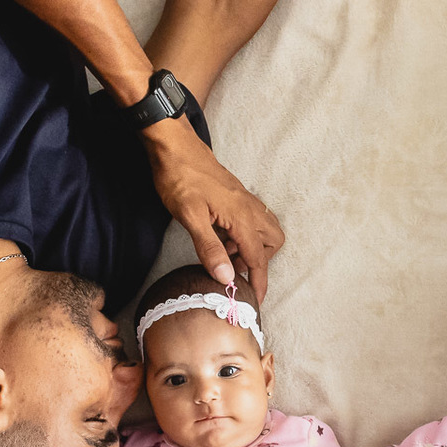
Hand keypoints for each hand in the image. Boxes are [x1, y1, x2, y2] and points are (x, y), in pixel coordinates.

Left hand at [143, 118, 283, 301]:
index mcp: (241, 217)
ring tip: (224, 252)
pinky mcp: (235, 195)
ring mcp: (243, 200)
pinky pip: (251, 219)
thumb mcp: (190, 216)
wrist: (174, 145)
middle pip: (273, 241)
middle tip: (234, 266)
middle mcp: (249, 208)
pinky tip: (220, 235)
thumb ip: (210, 248)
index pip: (258, 257)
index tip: (256, 300)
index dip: (259, 281)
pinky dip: (243, 233)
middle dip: (260, 259)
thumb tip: (227, 277)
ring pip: (264, 229)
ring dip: (251, 245)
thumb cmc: (179, 178)